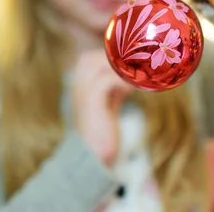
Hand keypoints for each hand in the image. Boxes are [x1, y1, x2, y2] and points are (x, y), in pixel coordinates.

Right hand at [71, 50, 132, 165]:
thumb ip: (114, 90)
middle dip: (112, 58)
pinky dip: (123, 80)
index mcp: (78, 85)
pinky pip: (107, 79)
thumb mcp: (107, 105)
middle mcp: (76, 85)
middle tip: (135, 64)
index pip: (88, 59)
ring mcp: (81, 91)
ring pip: (98, 64)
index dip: (108, 57)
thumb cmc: (102, 132)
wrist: (93, 156)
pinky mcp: (91, 100)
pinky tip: (137, 87)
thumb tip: (130, 80)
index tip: (129, 61)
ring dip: (119, 67)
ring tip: (138, 72)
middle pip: (90, 57)